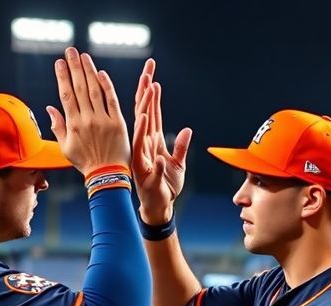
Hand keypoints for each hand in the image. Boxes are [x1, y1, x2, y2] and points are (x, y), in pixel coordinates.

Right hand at [46, 47, 129, 176]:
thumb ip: (58, 126)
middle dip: (74, 67)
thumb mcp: (66, 148)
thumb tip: (49, 108)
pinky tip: (101, 73)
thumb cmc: (85, 163)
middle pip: (79, 88)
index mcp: (73, 124)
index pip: (66, 95)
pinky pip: (111, 101)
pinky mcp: (118, 123)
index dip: (62, 77)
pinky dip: (106, 86)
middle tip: (70, 51)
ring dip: (88, 71)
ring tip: (84, 56)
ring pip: (94, 90)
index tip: (59, 63)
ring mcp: (103, 120)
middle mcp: (87, 119)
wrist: (107, 175)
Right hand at [132, 58, 191, 224]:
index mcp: (152, 141)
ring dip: (145, 119)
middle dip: (145, 96)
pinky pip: (153, 167)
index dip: (150, 93)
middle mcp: (144, 147)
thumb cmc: (166, 185)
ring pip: (143, 137)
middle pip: (144, 117)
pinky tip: (156, 149)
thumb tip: (187, 129)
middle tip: (147, 75)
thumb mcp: (178, 163)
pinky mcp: (148, 178)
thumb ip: (181, 146)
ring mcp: (144, 162)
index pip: (150, 111)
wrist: (160, 207)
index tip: (151, 73)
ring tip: (147, 101)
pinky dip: (155, 159)